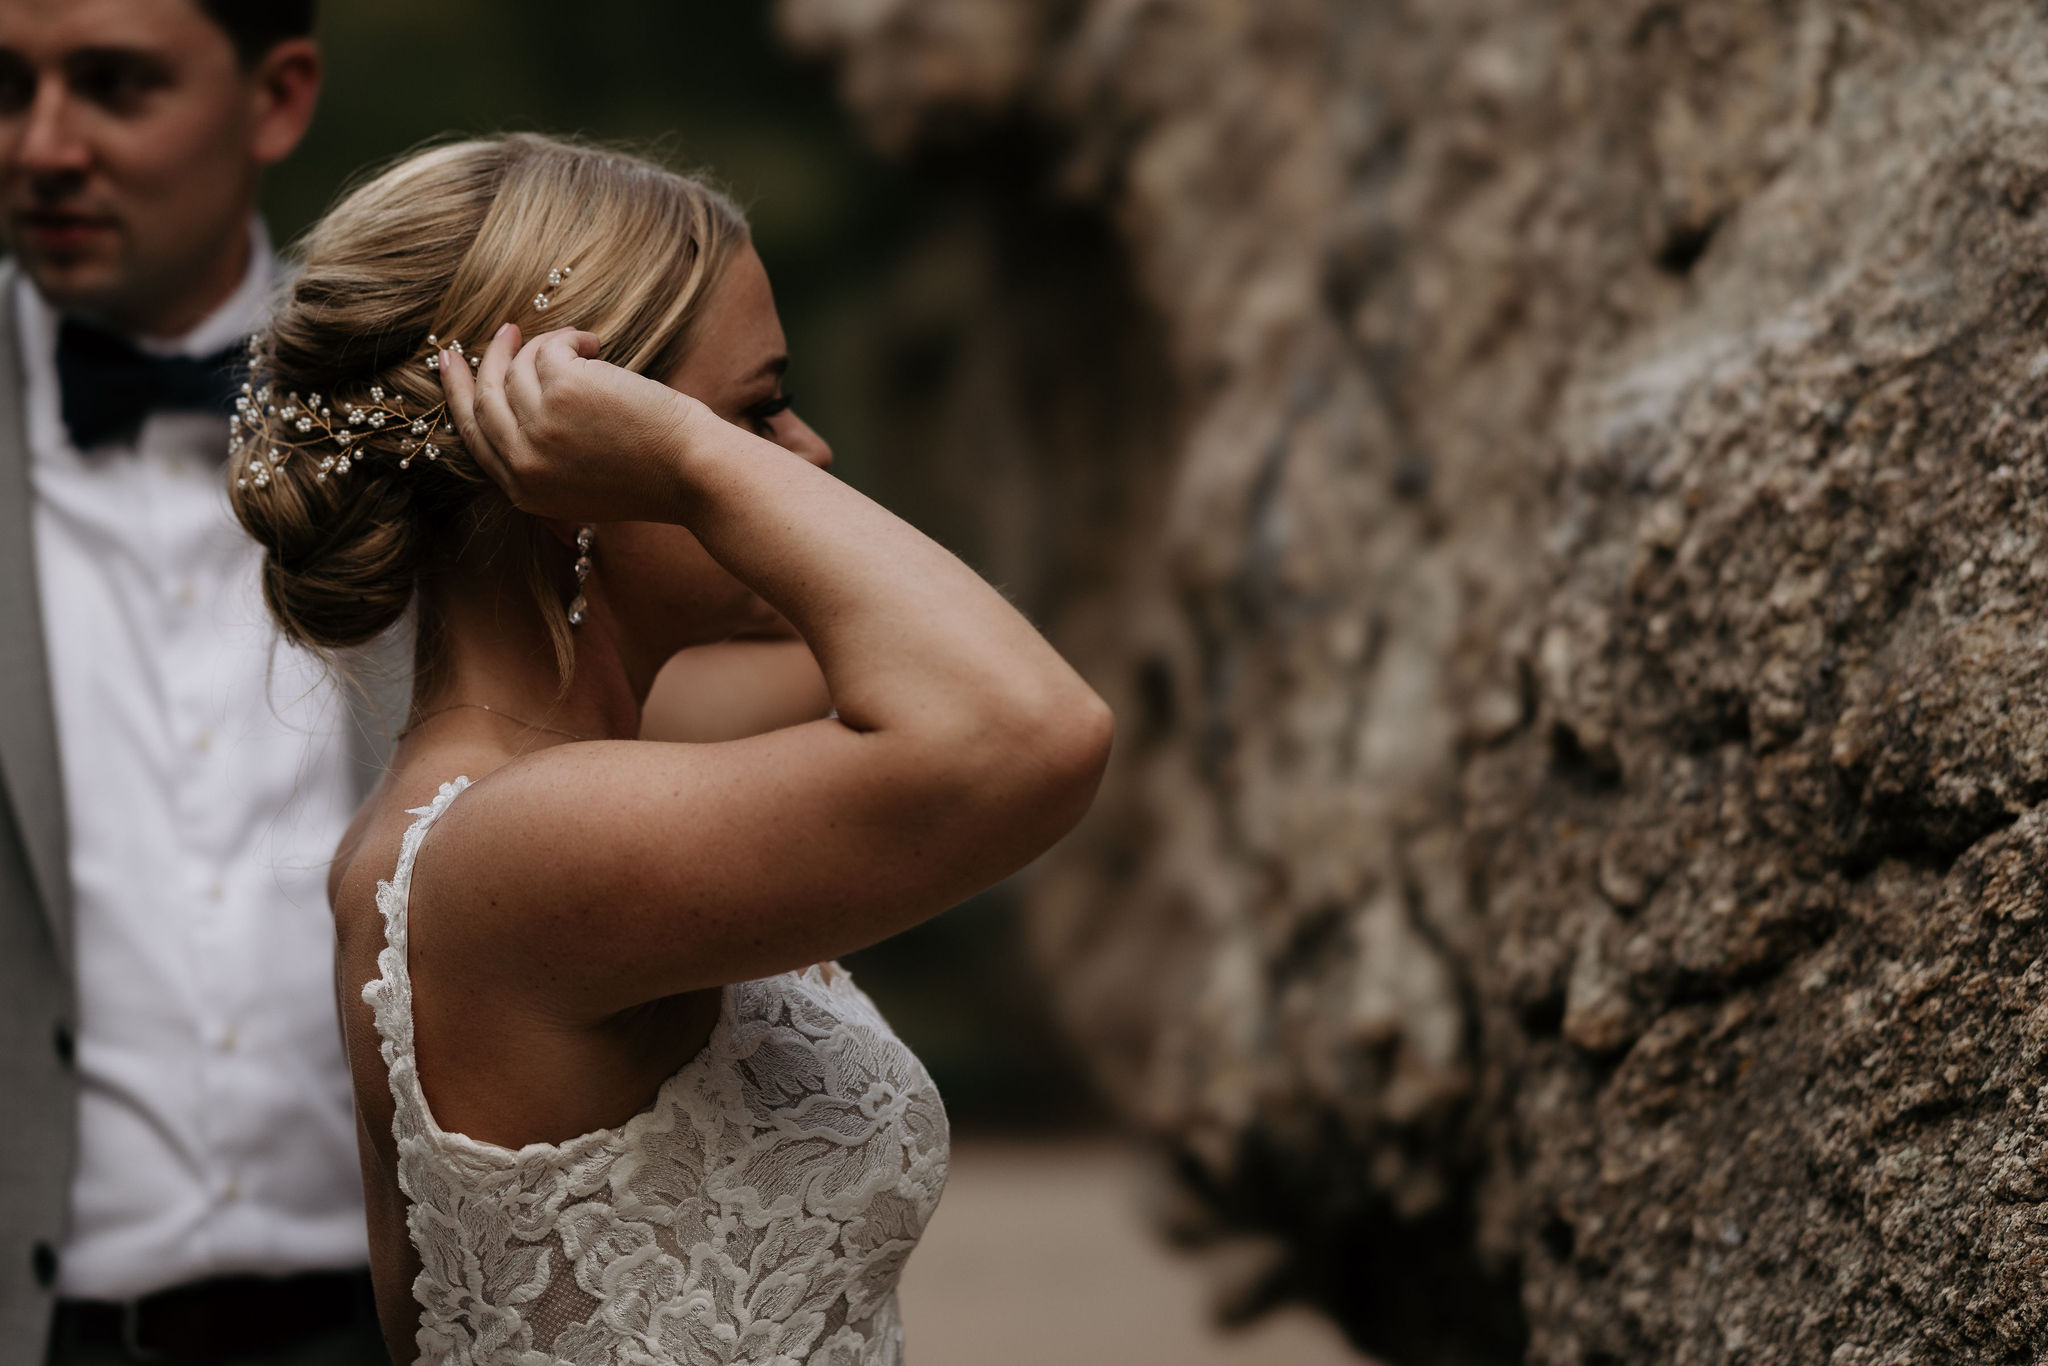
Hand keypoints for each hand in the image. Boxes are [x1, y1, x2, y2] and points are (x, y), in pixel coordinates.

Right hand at [438, 323, 706, 522]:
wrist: (695, 472)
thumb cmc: (654, 474)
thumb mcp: (584, 483)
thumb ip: (544, 458)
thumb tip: (522, 400)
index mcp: (524, 492)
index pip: (474, 436)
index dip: (460, 394)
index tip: (452, 362)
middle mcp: (522, 464)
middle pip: (484, 398)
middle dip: (491, 357)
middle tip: (506, 331)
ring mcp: (538, 426)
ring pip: (519, 367)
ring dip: (550, 346)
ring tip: (587, 347)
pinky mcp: (562, 389)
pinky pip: (550, 347)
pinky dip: (573, 338)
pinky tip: (600, 346)